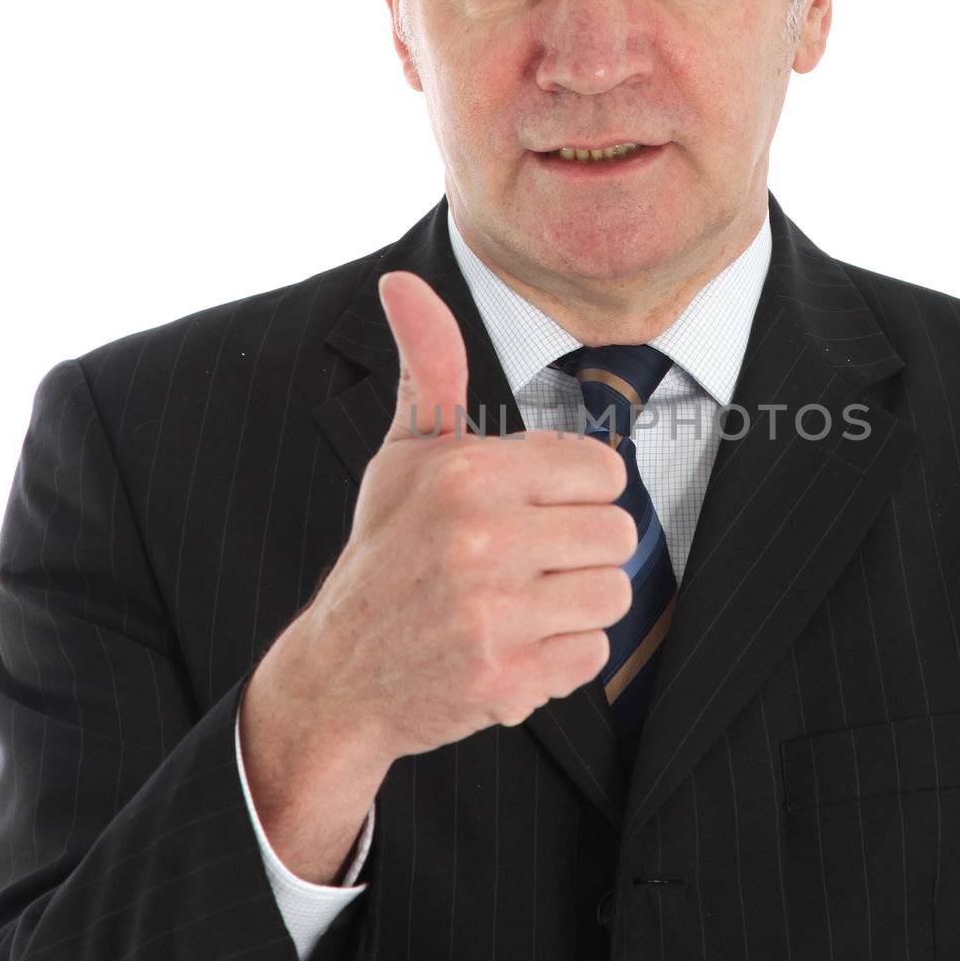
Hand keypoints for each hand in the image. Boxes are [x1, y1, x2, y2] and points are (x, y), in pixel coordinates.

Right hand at [256, 270, 633, 781]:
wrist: (340, 675)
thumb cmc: (386, 553)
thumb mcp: (404, 456)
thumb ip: (430, 369)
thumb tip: (403, 282)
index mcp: (467, 473)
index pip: (605, 469)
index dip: (576, 492)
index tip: (532, 510)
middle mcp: (480, 538)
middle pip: (619, 532)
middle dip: (580, 550)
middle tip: (524, 565)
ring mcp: (493, 613)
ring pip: (614, 593)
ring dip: (575, 605)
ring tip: (519, 605)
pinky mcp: (506, 678)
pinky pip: (593, 654)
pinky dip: (561, 658)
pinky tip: (511, 647)